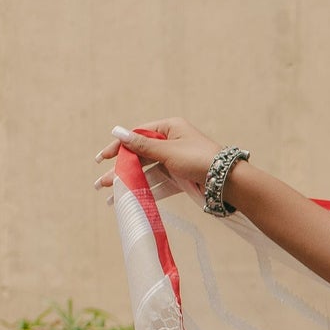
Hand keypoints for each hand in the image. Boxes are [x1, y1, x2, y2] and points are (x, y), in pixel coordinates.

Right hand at [94, 117, 219, 198]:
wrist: (228, 182)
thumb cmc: (199, 160)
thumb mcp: (168, 151)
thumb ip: (141, 146)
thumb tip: (118, 133)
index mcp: (169, 128)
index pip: (137, 135)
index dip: (119, 147)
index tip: (102, 158)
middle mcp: (172, 143)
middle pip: (140, 156)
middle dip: (121, 170)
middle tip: (101, 183)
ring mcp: (176, 163)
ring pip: (148, 172)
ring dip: (130, 183)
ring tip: (112, 195)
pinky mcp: (181, 179)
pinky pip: (160, 184)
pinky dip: (146, 191)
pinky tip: (132, 200)